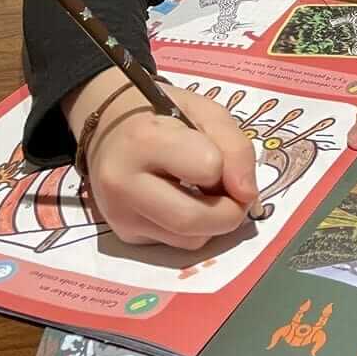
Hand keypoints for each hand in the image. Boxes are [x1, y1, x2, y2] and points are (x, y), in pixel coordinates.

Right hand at [64, 72, 261, 250]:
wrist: (109, 129)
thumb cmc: (162, 114)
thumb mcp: (204, 111)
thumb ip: (235, 147)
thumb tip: (247, 195)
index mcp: (144, 140)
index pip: (207, 168)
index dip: (226, 165)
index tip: (222, 156)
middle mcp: (123, 183)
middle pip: (193, 220)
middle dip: (230, 212)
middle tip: (236, 195)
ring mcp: (120, 215)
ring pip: (188, 240)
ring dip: (213, 223)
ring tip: (208, 194)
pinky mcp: (123, 235)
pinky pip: (175, 244)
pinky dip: (193, 229)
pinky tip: (185, 201)